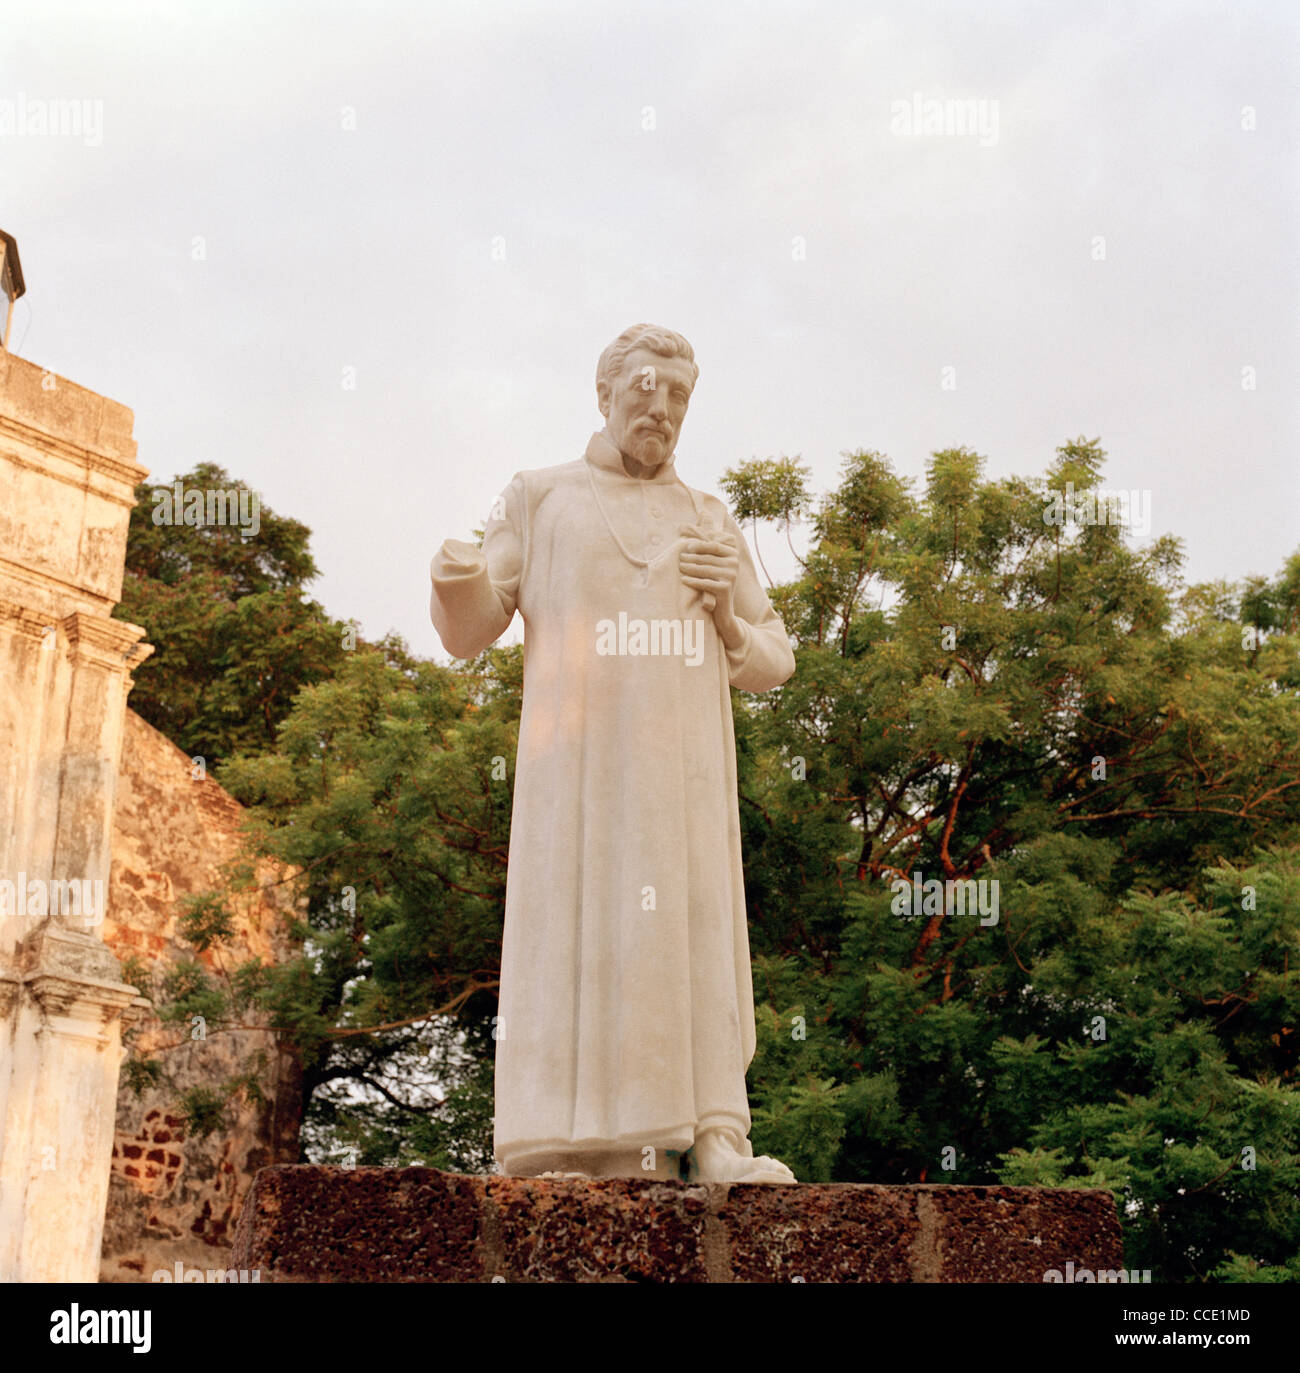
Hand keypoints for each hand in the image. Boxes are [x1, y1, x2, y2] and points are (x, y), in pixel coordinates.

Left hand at [680, 533, 743, 648]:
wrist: (724, 610)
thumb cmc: (716, 583)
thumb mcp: (716, 563)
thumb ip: (709, 544)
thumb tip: (702, 513)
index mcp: (733, 554)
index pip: (713, 545)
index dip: (698, 545)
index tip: (685, 547)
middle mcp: (735, 563)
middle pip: (707, 558)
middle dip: (691, 557)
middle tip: (679, 558)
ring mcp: (731, 576)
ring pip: (704, 569)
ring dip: (689, 568)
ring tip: (679, 567)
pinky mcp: (725, 588)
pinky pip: (704, 582)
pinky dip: (692, 581)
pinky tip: (683, 580)